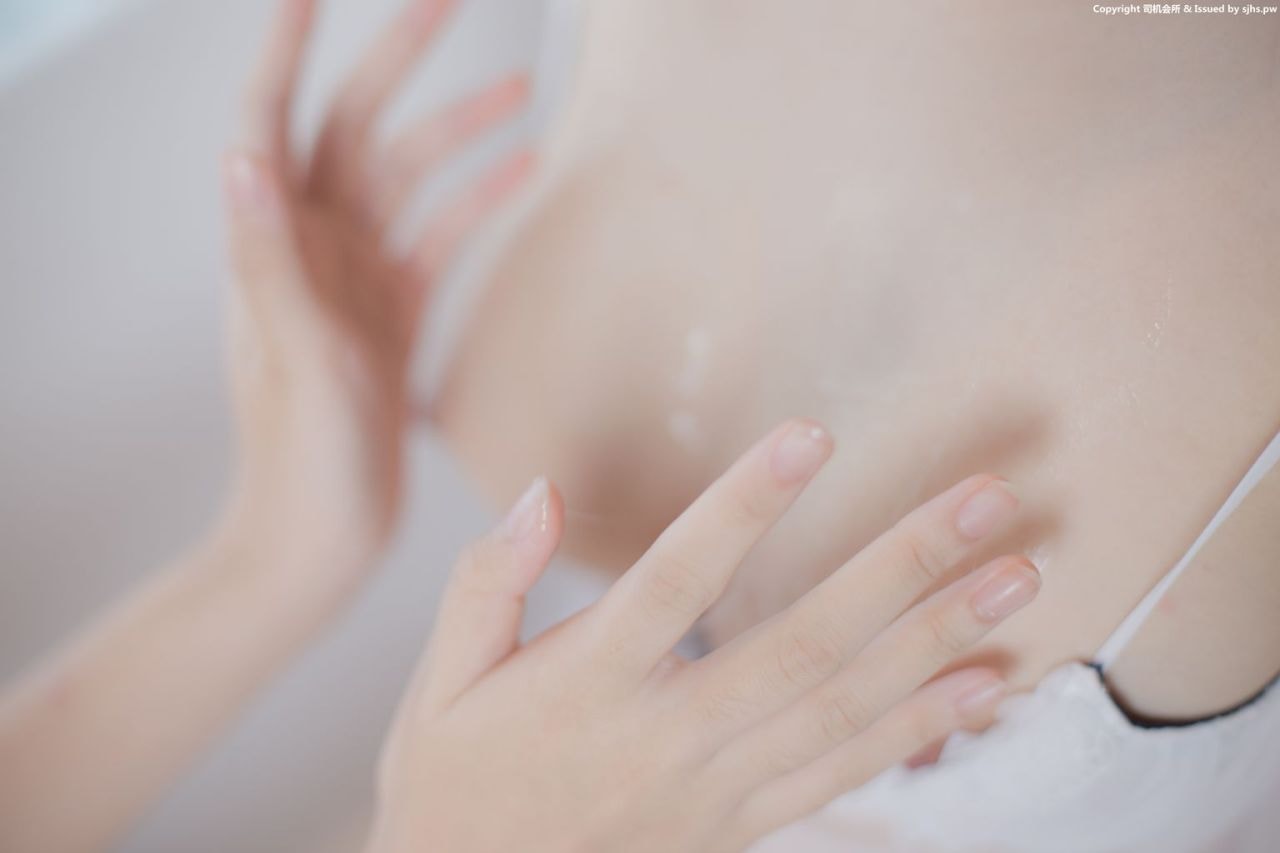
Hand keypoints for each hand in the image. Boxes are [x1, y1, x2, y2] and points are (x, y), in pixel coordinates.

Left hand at [222, 0, 530, 567]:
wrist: (317, 546)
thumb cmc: (298, 468)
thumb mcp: (292, 364)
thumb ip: (269, 262)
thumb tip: (242, 157)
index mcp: (275, 251)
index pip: (272, 120)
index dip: (290, 47)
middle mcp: (312, 252)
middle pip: (358, 128)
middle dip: (400, 60)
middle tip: (452, 0)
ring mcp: (356, 281)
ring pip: (410, 180)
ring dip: (458, 132)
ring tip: (518, 92)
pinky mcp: (393, 317)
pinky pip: (439, 239)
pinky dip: (477, 203)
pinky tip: (520, 176)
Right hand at [368, 420, 1037, 852]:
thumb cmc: (453, 786)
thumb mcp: (439, 686)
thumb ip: (484, 584)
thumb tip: (538, 492)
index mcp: (587, 683)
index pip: (676, 580)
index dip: (745, 506)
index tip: (812, 437)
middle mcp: (666, 734)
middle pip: (800, 642)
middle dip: (900, 567)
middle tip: (985, 501)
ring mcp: (715, 789)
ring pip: (842, 708)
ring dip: (938, 640)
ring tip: (1017, 578)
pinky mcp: (741, 826)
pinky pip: (843, 775)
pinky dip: (920, 730)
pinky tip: (985, 683)